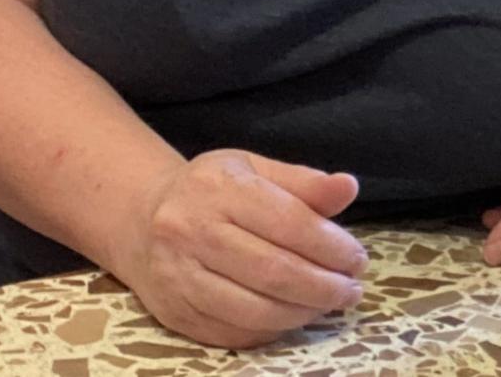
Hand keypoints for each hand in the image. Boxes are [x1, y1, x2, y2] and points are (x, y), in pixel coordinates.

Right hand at [119, 149, 367, 348]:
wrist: (142, 219)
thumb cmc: (211, 190)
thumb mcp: (254, 169)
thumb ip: (303, 182)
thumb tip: (349, 187)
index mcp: (219, 186)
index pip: (288, 221)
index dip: (330, 245)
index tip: (358, 257)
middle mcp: (193, 229)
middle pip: (274, 270)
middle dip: (324, 286)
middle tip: (352, 289)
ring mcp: (180, 275)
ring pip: (255, 308)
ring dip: (303, 312)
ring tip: (330, 303)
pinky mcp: (175, 313)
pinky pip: (235, 331)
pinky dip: (273, 329)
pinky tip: (294, 316)